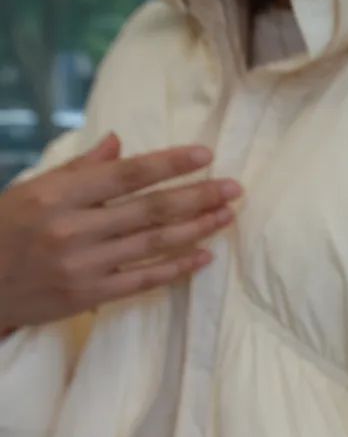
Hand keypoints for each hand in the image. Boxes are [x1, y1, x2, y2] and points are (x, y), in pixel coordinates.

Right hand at [0, 133, 241, 329]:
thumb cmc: (3, 230)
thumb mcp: (31, 190)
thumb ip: (79, 168)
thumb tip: (119, 141)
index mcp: (57, 195)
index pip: (127, 175)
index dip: (170, 163)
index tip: (206, 154)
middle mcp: (73, 229)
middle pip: (150, 209)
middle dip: (198, 196)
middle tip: (235, 188)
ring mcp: (84, 265)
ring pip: (154, 243)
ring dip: (197, 229)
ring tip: (227, 215)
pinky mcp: (90, 295)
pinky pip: (144, 278)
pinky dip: (177, 266)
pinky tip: (205, 256)